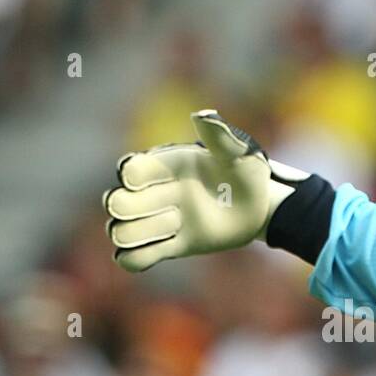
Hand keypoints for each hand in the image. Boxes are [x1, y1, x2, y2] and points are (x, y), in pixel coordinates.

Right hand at [103, 110, 308, 272]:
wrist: (259, 208)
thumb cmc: (247, 174)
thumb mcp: (239, 154)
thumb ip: (220, 137)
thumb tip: (202, 115)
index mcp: (165, 165)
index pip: (127, 169)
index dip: (132, 176)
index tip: (159, 180)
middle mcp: (155, 192)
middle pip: (115, 203)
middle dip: (135, 209)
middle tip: (174, 211)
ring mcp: (159, 221)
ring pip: (119, 233)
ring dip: (141, 235)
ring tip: (175, 228)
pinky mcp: (169, 246)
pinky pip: (132, 259)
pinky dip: (135, 260)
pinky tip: (159, 251)